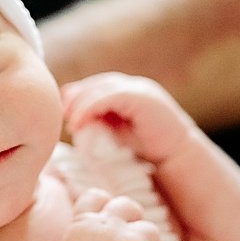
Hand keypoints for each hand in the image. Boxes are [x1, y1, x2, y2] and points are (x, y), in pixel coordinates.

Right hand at [57, 189, 176, 240]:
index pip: (98, 196)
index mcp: (85, 221)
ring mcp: (130, 240)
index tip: (107, 225)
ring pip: (151, 231)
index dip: (106, 208)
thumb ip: (86, 232)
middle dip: (131, 223)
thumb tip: (103, 234)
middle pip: (129, 206)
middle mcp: (108, 224)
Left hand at [62, 72, 197, 165]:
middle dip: (73, 101)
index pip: (91, 86)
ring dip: (79, 106)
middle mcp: (131, 85)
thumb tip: (71, 120)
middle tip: (63, 119)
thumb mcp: (113, 132)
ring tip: (72, 125)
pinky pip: (107, 97)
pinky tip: (80, 123)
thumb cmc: (144, 149)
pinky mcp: (141, 96)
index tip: (64, 117)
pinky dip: (89, 109)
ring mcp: (138, 88)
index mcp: (125, 91)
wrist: (176, 156)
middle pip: (92, 84)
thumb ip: (96, 121)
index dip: (73, 98)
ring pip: (97, 89)